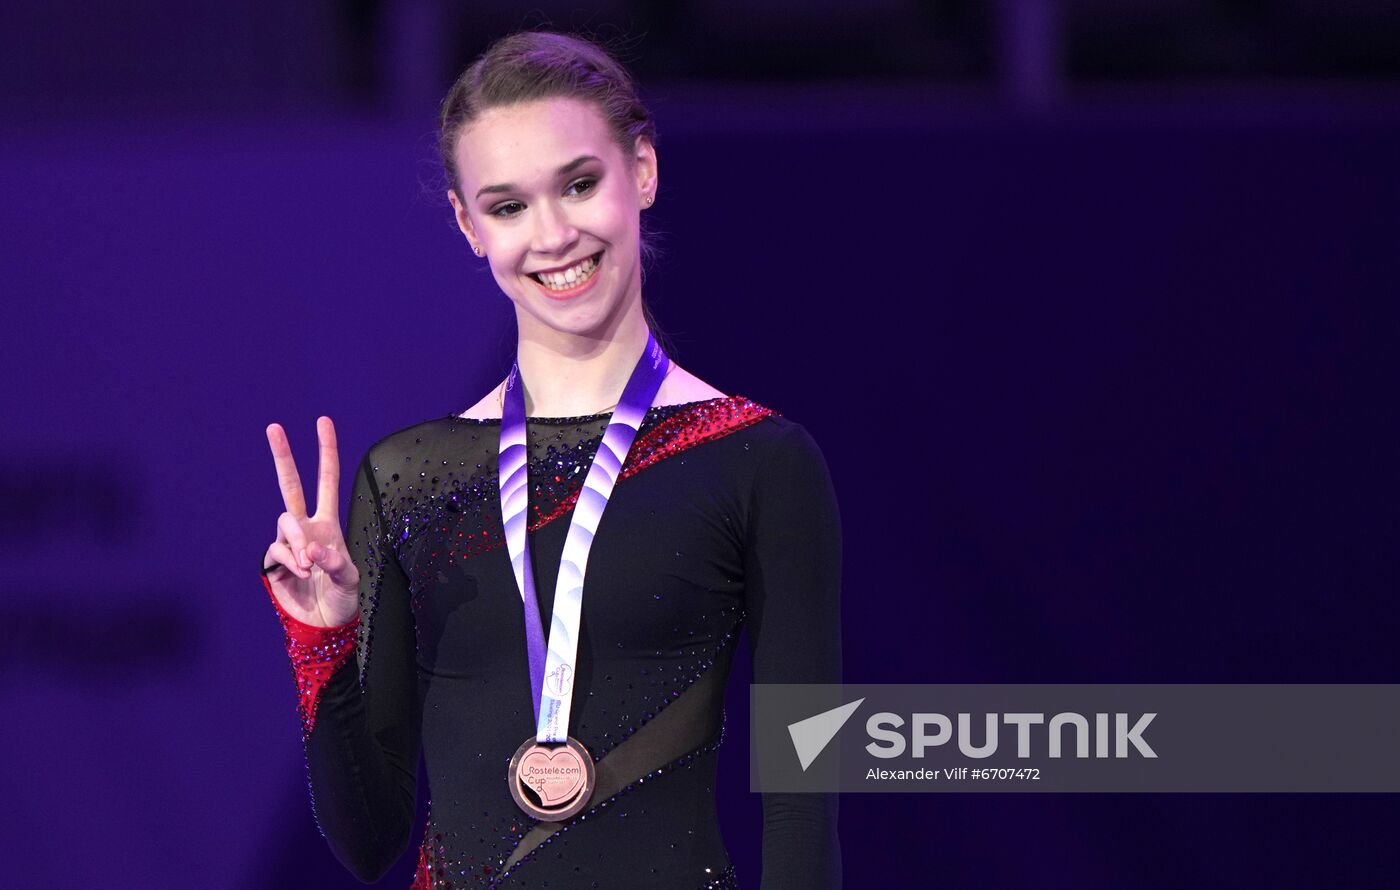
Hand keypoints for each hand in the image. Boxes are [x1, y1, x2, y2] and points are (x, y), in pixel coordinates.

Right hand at [262, 416, 360, 627]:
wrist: (323, 623)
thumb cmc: (341, 598)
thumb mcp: (350, 579)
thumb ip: (335, 562)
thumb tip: (312, 550)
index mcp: (328, 522)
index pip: (326, 480)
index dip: (326, 452)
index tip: (323, 422)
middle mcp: (306, 527)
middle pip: (291, 484)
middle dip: (283, 456)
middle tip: (274, 426)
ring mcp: (288, 542)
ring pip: (286, 521)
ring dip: (299, 540)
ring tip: (310, 565)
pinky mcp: (273, 561)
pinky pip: (276, 549)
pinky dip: (290, 559)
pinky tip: (300, 573)